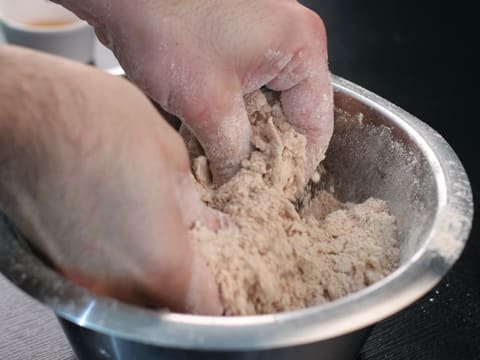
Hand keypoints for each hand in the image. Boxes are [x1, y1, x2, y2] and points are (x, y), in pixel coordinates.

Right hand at [0, 45, 221, 314]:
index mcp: (159, 260)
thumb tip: (207, 225)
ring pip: (133, 292)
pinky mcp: (57, 263)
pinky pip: (102, 276)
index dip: (219, 287)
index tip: (223, 266)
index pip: (204, 304)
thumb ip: (193, 204)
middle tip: (195, 241)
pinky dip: (120, 260)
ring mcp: (82, 277)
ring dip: (151, 269)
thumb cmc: (94, 120)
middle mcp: (117, 283)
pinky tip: (121, 220)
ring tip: (156, 226)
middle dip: (186, 278)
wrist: (21, 111)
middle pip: (168, 303)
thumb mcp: (169, 154)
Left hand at [59, 0, 333, 183]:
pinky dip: (230, 113)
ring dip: (245, 133)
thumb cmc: (164, 22)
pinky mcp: (235, 39)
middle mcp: (288, 38)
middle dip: (267, 150)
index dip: (297, 165)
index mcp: (302, 46)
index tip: (278, 191)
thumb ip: (232, 151)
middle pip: (291, 113)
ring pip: (265, 103)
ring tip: (226, 161)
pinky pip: (244, 88)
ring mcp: (261, 37)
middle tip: (248, 181)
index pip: (316, 123)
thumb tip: (236, 177)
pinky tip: (210, 134)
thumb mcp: (207, 104)